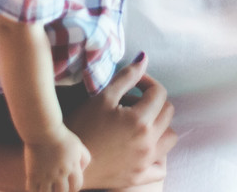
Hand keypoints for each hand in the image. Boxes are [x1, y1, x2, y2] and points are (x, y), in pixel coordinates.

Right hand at [24, 132, 89, 191]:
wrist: (43, 129)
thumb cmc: (61, 136)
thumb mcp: (78, 145)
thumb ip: (84, 158)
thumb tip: (82, 170)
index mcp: (72, 166)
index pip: (77, 186)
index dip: (74, 188)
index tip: (69, 186)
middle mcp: (60, 173)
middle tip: (56, 188)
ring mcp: (46, 175)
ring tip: (46, 188)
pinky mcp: (33, 174)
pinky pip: (32, 191)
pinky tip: (36, 188)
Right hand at [67, 54, 176, 187]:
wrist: (66, 163)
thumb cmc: (81, 127)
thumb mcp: (102, 98)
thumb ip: (126, 77)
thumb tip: (144, 59)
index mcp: (140, 120)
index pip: (159, 92)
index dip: (147, 83)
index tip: (135, 84)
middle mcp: (148, 142)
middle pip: (168, 113)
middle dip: (154, 102)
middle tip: (132, 103)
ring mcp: (146, 162)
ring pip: (170, 138)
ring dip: (160, 127)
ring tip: (140, 125)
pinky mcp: (140, 177)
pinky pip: (161, 167)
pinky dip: (158, 157)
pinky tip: (143, 149)